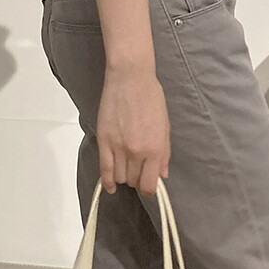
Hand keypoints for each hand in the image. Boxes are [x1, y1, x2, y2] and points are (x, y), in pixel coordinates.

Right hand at [97, 63, 170, 196]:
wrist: (130, 78)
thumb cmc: (150, 97)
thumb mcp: (165, 126)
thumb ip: (164, 153)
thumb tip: (162, 173)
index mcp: (155, 149)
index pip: (150, 183)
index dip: (149, 189)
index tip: (148, 186)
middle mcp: (137, 152)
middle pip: (133, 181)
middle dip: (136, 180)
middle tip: (137, 171)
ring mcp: (119, 147)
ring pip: (119, 177)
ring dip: (123, 177)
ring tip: (125, 168)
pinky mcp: (104, 140)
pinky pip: (104, 168)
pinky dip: (106, 181)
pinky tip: (110, 186)